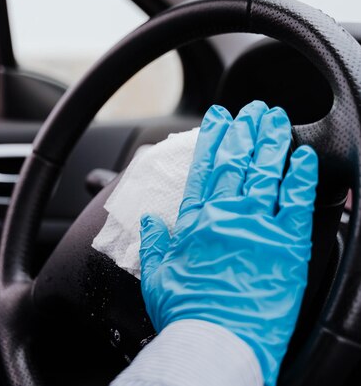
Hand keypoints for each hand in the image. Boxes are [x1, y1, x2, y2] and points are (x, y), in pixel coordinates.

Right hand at [139, 101, 317, 385]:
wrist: (216, 340)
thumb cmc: (186, 312)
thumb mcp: (157, 276)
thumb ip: (154, 243)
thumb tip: (149, 221)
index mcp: (194, 223)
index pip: (203, 169)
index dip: (212, 139)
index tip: (219, 118)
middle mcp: (225, 217)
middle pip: (236, 163)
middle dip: (244, 132)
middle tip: (253, 110)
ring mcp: (257, 228)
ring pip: (265, 174)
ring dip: (270, 143)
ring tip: (276, 120)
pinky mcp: (287, 247)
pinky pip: (296, 203)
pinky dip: (300, 177)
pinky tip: (302, 157)